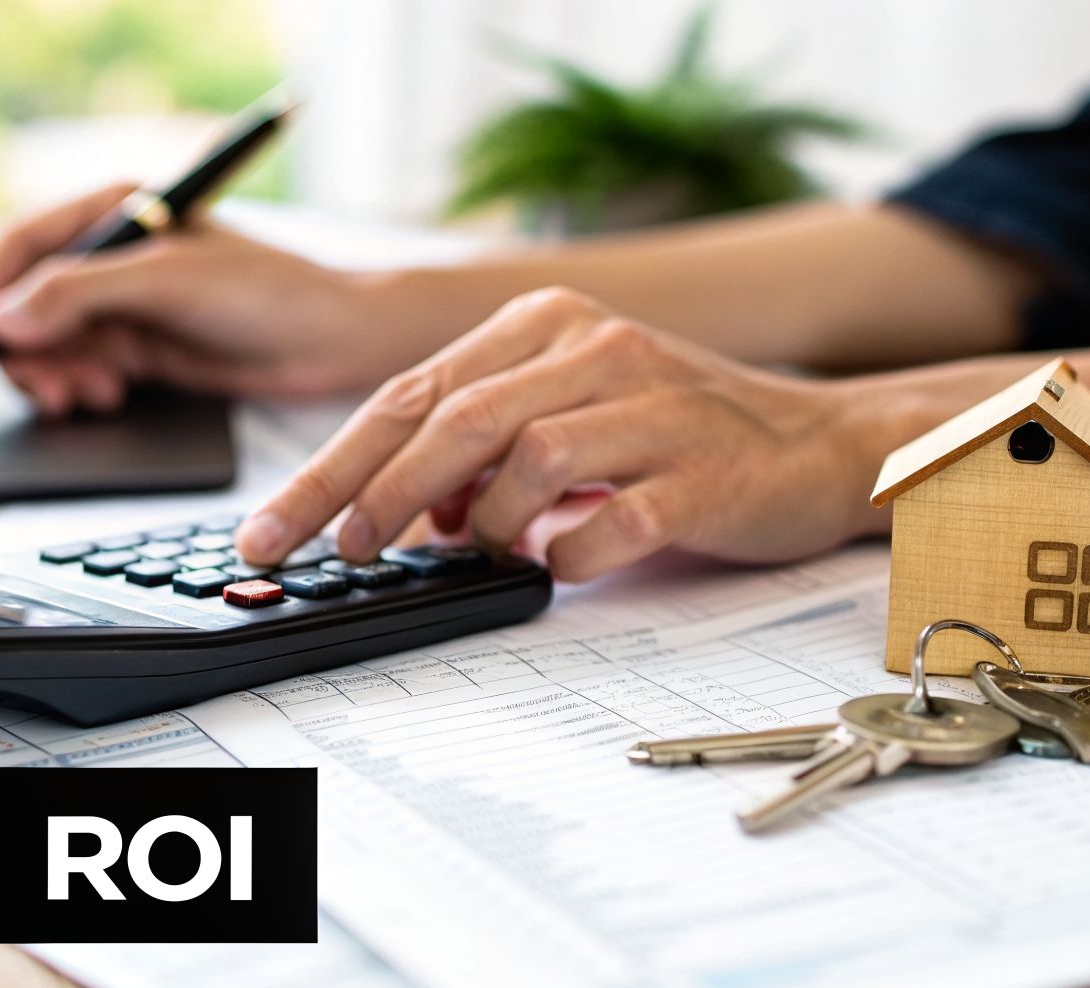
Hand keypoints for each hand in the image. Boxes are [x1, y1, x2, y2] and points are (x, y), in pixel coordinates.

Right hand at [0, 183, 410, 414]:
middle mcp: (112, 253)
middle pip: (27, 300)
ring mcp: (125, 303)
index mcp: (116, 208)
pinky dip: (80, 384)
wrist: (336, 340)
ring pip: (51, 341)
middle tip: (51, 387)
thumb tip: (1, 318)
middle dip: (28, 346)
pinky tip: (107, 395)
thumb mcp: (167, 283)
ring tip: (93, 394)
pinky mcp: (141, 347)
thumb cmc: (270, 292)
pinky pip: (81, 366)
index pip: (22, 243)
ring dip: (55, 371)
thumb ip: (80, 293)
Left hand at [234, 287, 896, 581]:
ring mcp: (653, 407)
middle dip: (377, 496)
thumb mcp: (564, 408)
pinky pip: (609, 523)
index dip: (332, 468)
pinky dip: (566, 556)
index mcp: (545, 323)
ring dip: (484, 524)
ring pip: (525, 461)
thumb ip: (480, 440)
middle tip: (346, 552)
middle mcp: (594, 349)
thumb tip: (397, 507)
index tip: (274, 530)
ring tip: (484, 550)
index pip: (410, 393)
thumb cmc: (673, 433)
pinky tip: (561, 562)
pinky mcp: (701, 474)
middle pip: (453, 421)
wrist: (814, 445)